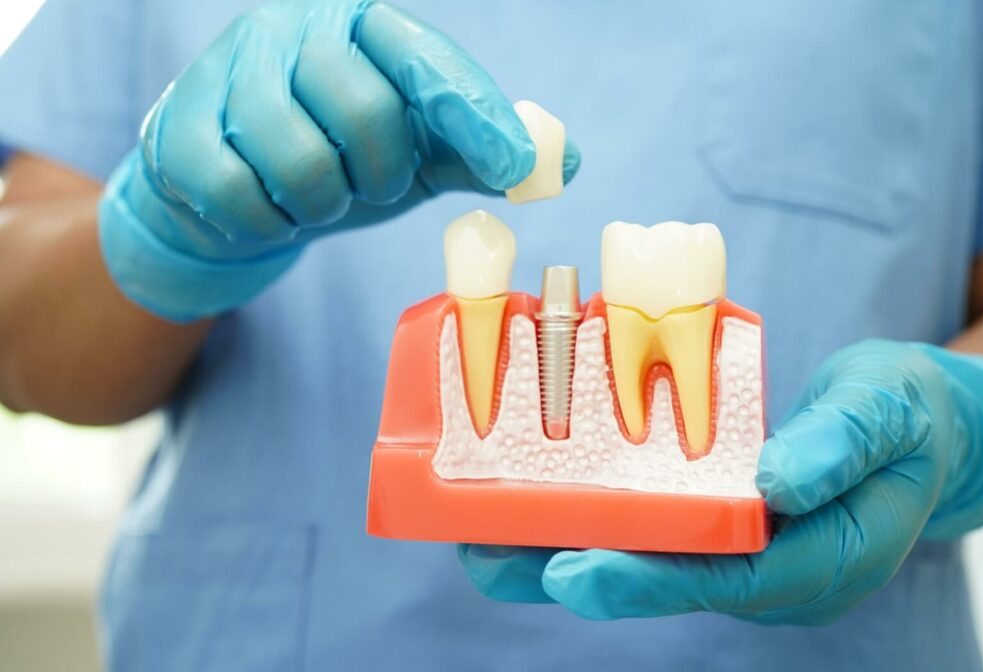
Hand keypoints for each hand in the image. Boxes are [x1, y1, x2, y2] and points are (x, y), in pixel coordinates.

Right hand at [99, 0, 578, 321]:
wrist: (238, 193)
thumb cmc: (339, 161)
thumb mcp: (416, 152)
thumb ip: (478, 150)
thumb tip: (561, 160)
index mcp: (362, 24)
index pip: (426, 60)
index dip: (475, 115)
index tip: (515, 168)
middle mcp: (293, 30)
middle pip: (364, 109)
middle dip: (380, 173)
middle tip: (369, 186)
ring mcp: (228, 72)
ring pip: (299, 159)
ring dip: (322, 202)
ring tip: (314, 196)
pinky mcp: (178, 127)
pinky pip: (238, 193)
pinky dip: (267, 222)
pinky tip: (264, 207)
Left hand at [459, 339, 982, 623]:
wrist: (919, 427)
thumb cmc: (907, 419)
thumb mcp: (888, 412)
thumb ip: (838, 444)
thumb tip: (774, 481)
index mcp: (818, 560)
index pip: (720, 577)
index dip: (643, 575)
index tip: (571, 569)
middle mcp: (767, 569)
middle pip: (664, 578)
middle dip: (576, 569)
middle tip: (492, 558)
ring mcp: (742, 550)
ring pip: (647, 559)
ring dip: (566, 547)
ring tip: (484, 538)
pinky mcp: (721, 524)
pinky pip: (653, 528)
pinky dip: (596, 516)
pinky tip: (536, 501)